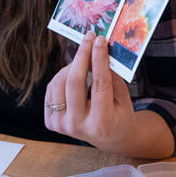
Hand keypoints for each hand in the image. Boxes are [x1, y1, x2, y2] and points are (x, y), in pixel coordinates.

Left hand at [44, 32, 137, 152]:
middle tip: (89, 38)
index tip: (100, 40)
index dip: (99, 59)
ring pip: (59, 83)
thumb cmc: (119, 115)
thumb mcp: (123, 97)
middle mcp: (79, 127)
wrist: (110, 138)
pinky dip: (62, 76)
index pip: (99, 84)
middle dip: (82, 55)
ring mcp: (63, 126)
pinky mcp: (51, 123)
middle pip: (74, 83)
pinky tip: (73, 72)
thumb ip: (112, 75)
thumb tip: (99, 47)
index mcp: (102, 123)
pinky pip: (51, 89)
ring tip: (84, 59)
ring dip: (72, 65)